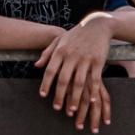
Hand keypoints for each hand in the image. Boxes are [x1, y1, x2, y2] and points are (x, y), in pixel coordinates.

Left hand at [36, 14, 115, 132]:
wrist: (97, 25)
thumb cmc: (76, 34)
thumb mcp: (59, 40)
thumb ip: (47, 53)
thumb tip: (36, 66)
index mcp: (60, 51)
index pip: (50, 70)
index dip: (45, 84)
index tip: (43, 96)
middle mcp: (71, 55)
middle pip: (63, 79)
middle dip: (59, 95)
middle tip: (57, 108)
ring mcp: (85, 59)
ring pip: (78, 82)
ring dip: (75, 98)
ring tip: (72, 109)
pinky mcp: (98, 61)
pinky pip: (94, 79)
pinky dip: (93, 91)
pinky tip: (91, 101)